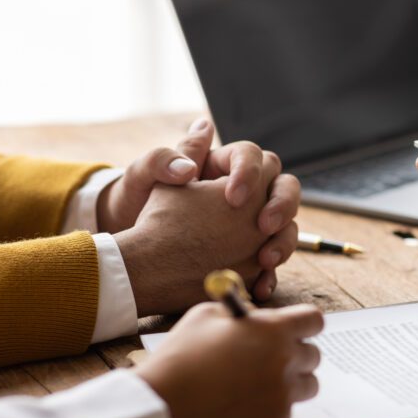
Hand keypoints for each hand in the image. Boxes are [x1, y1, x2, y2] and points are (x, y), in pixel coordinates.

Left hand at [97, 118, 300, 297]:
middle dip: (282, 204)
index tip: (233, 196)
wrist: (131, 246)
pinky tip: (258, 288)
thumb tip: (201, 130)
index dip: (250, 172)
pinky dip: (269, 276)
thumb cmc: (136, 203)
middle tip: (263, 225)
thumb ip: (170, 154)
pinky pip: (272, 263)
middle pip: (284, 186)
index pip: (252, 156)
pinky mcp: (251, 254)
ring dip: (283, 242)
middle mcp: (246, 192)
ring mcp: (252, 225)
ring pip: (286, 225)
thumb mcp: (144, 177)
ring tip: (265, 260)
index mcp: (223, 166)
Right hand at [135, 301, 322, 417]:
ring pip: (307, 384)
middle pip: (313, 354)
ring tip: (259, 382)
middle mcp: (286, 360)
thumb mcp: (206, 315)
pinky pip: (287, 409)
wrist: (162, 405)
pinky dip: (272, 407)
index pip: (314, 320)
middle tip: (272, 358)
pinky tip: (245, 404)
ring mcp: (283, 393)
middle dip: (295, 354)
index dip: (303, 324)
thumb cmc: (181, 355)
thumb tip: (258, 316)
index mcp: (273, 329)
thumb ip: (241, 312)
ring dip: (291, 382)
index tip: (295, 330)